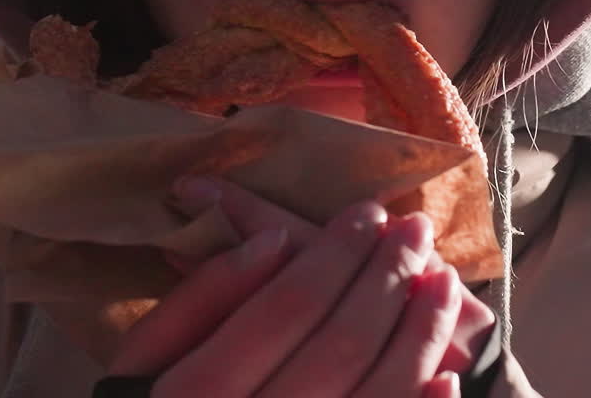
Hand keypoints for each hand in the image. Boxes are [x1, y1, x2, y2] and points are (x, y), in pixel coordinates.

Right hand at [108, 177, 494, 395]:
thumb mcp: (144, 355)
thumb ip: (200, 296)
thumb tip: (272, 240)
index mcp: (198, 392)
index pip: (289, 304)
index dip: (336, 252)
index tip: (370, 211)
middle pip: (341, 344)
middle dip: (388, 278)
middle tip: (418, 229)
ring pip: (378, 394)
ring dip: (421, 334)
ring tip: (445, 281)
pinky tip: (447, 374)